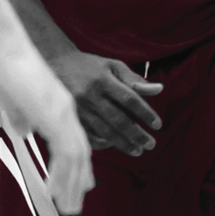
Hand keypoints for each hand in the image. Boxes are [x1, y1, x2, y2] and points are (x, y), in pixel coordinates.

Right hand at [0, 44, 96, 215]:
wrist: (1, 43)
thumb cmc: (2, 66)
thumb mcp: (12, 98)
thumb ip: (21, 114)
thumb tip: (26, 130)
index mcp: (59, 105)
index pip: (75, 140)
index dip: (78, 165)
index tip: (81, 185)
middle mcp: (66, 110)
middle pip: (81, 152)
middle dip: (78, 180)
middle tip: (75, 204)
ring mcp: (62, 112)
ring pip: (76, 157)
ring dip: (71, 184)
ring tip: (68, 207)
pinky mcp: (54, 115)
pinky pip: (64, 152)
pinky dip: (61, 175)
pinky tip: (54, 192)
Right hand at [47, 50, 163, 156]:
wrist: (55, 65)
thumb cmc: (90, 66)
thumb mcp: (112, 66)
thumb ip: (134, 79)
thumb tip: (160, 89)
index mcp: (103, 80)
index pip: (129, 99)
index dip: (145, 113)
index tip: (158, 125)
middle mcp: (90, 95)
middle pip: (118, 119)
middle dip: (136, 134)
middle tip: (151, 144)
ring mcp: (78, 109)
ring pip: (103, 130)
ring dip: (122, 143)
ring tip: (137, 150)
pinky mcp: (68, 118)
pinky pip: (87, 135)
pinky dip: (102, 143)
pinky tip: (114, 146)